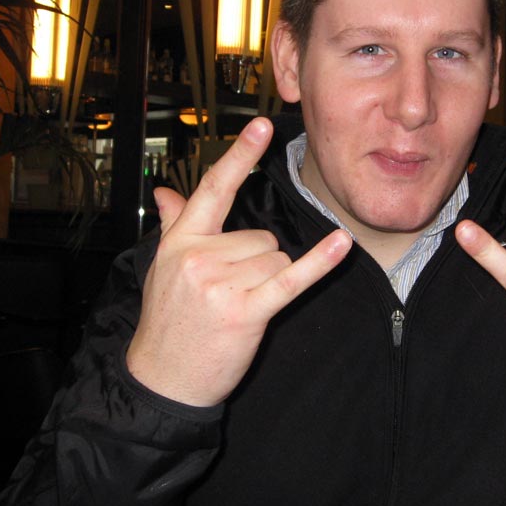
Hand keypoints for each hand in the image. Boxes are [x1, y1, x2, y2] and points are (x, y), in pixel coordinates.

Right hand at [126, 118, 351, 406]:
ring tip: (237, 306)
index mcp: (182, 241)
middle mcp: (200, 256)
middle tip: (229, 292)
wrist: (163, 379)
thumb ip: (173, 225)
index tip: (262, 125)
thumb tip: (164, 192)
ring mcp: (223, 284)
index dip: (241, 156)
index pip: (215, 189)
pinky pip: (291, 278)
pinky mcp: (246, 311)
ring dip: (268, 282)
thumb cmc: (168, 321)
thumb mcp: (163, 268)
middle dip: (256, 262)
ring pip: (278, 259)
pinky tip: (342, 243)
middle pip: (263, 236)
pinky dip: (320, 263)